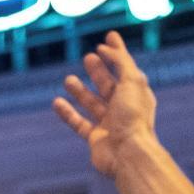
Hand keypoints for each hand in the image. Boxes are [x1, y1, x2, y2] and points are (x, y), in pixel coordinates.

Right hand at [51, 31, 157, 177]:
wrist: (128, 154)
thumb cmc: (133, 118)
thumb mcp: (132, 82)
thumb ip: (120, 62)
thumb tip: (106, 49)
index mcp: (137, 94)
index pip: (126, 68)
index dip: (118, 53)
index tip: (108, 39)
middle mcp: (124, 108)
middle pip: (109, 85)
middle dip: (99, 71)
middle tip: (88, 57)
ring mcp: (110, 124)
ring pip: (92, 103)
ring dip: (80, 91)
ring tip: (68, 79)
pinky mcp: (96, 138)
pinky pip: (79, 123)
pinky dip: (67, 113)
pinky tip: (56, 102)